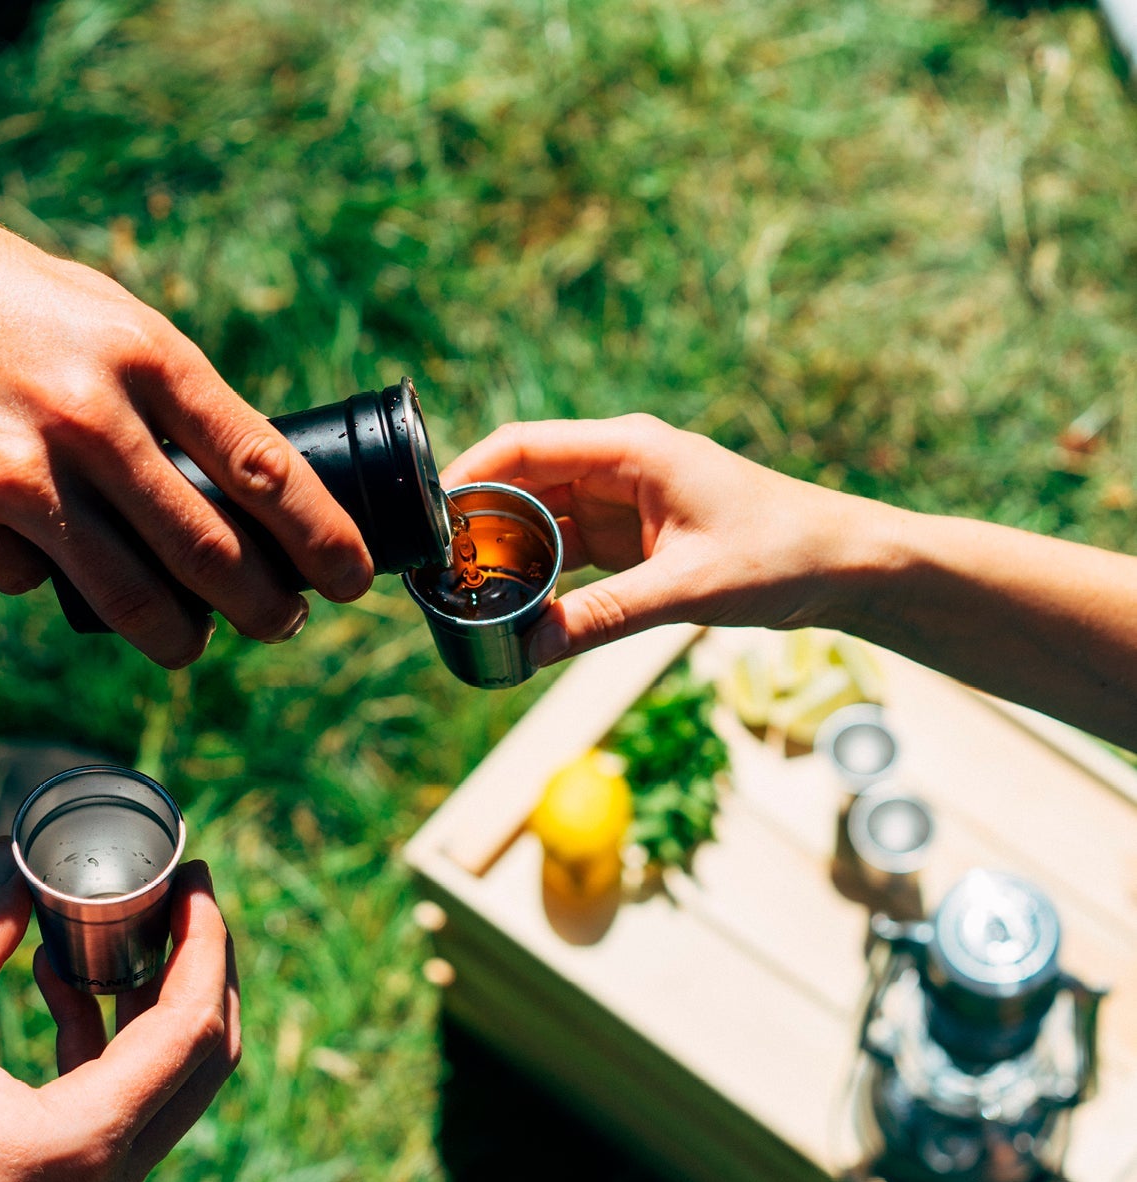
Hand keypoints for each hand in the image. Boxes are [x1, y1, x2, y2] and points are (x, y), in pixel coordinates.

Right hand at [0, 166, 373, 665]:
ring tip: (194, 642)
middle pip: (210, 551)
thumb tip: (250, 498)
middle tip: (287, 624)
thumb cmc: (0, 307)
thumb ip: (174, 396)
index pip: (262, 465)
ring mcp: (15, 475)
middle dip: (267, 607)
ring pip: (132, 597)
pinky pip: (32, 584)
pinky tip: (30, 540)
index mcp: (141, 354)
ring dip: (182, 637)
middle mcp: (86, 415)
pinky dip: (47, 579)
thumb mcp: (104, 317)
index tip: (353, 579)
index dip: (320, 536)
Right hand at [0, 842, 238, 1181]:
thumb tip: (7, 858)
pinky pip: (122, 1103)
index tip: (196, 877)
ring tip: (126, 923)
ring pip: (170, 1082)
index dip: (205, 941)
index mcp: (88, 1139)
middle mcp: (112, 1173)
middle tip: (183, 894)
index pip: (192, 1025)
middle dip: (204, 965)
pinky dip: (110, 1038)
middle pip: (204, 1055)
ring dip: (158, 1000)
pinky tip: (60, 982)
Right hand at [442, 415, 874, 665]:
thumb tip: (528, 648)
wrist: (844, 564)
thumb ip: (604, 617)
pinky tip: (512, 605)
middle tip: (436, 571)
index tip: (426, 517)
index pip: (524, 445)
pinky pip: (564, 550)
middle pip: (521, 482)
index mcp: (631, 450)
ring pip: (538, 519)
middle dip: (476, 523)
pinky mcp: (630, 538)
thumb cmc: (783, 554)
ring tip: (463, 594)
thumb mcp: (687, 589)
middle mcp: (619, 466)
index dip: (467, 475)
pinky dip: (537, 575)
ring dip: (503, 553)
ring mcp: (622, 502)